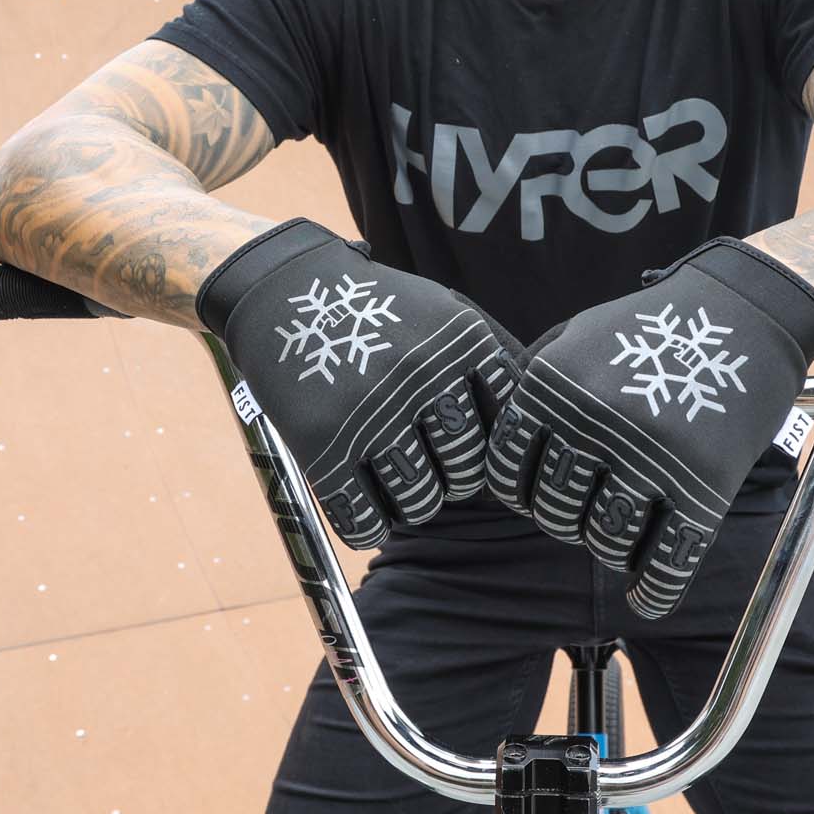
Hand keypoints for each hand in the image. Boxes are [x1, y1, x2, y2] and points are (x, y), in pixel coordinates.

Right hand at [198, 219, 520, 547]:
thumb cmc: (377, 311)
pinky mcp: (322, 444)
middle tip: (434, 468)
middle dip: (454, 479)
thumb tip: (526, 424)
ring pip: (420, 500)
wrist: (288, 289)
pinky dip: (370, 524)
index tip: (467, 444)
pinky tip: (367, 507)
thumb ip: (486, 361)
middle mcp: (423, 377)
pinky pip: (364, 518)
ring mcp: (372, 413)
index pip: (505, 428)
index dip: (491, 447)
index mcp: (462, 344)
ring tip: (400, 483)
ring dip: (414, 502)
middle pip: (466, 471)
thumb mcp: (444, 313)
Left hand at [485, 238, 813, 617]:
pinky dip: (653, 591)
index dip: (520, 492)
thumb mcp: (576, 335)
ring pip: (606, 542)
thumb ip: (533, 384)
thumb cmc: (651, 328)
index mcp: (556, 385)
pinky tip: (645, 598)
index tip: (537, 494)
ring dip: (609, 549)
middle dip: (564, 521)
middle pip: (556, 514)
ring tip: (618, 533)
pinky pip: (667, 562)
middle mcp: (596, 421)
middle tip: (584, 510)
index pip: (509, 472)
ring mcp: (651, 455)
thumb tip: (501, 449)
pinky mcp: (705, 483)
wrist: (742, 311)